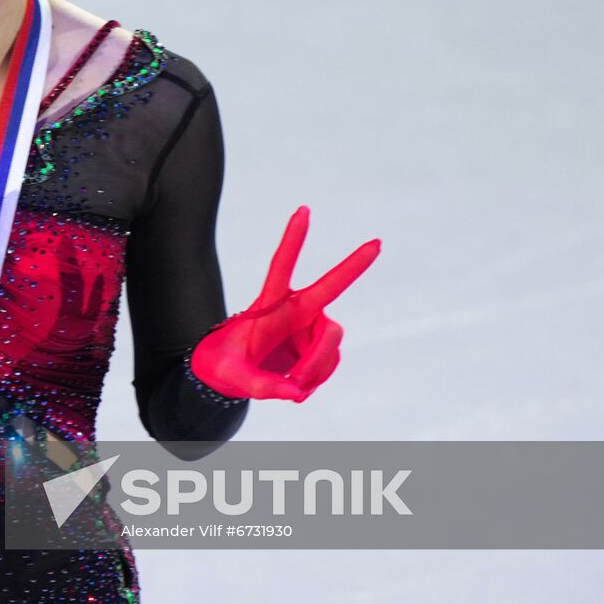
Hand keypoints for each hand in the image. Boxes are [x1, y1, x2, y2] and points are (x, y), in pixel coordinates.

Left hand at [190, 206, 379, 402]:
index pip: (281, 266)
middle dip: (353, 265)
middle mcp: (296, 309)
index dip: (293, 239)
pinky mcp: (320, 345)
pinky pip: (329, 363)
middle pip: (330, 289)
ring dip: (314, 369)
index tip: (304, 210)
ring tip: (291, 384)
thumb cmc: (226, 366)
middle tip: (377, 243)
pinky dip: (315, 379)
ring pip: (330, 343)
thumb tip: (294, 393)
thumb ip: (262, 387)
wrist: (234, 375)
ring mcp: (311, 326)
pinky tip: (297, 385)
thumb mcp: (234, 378)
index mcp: (270, 304)